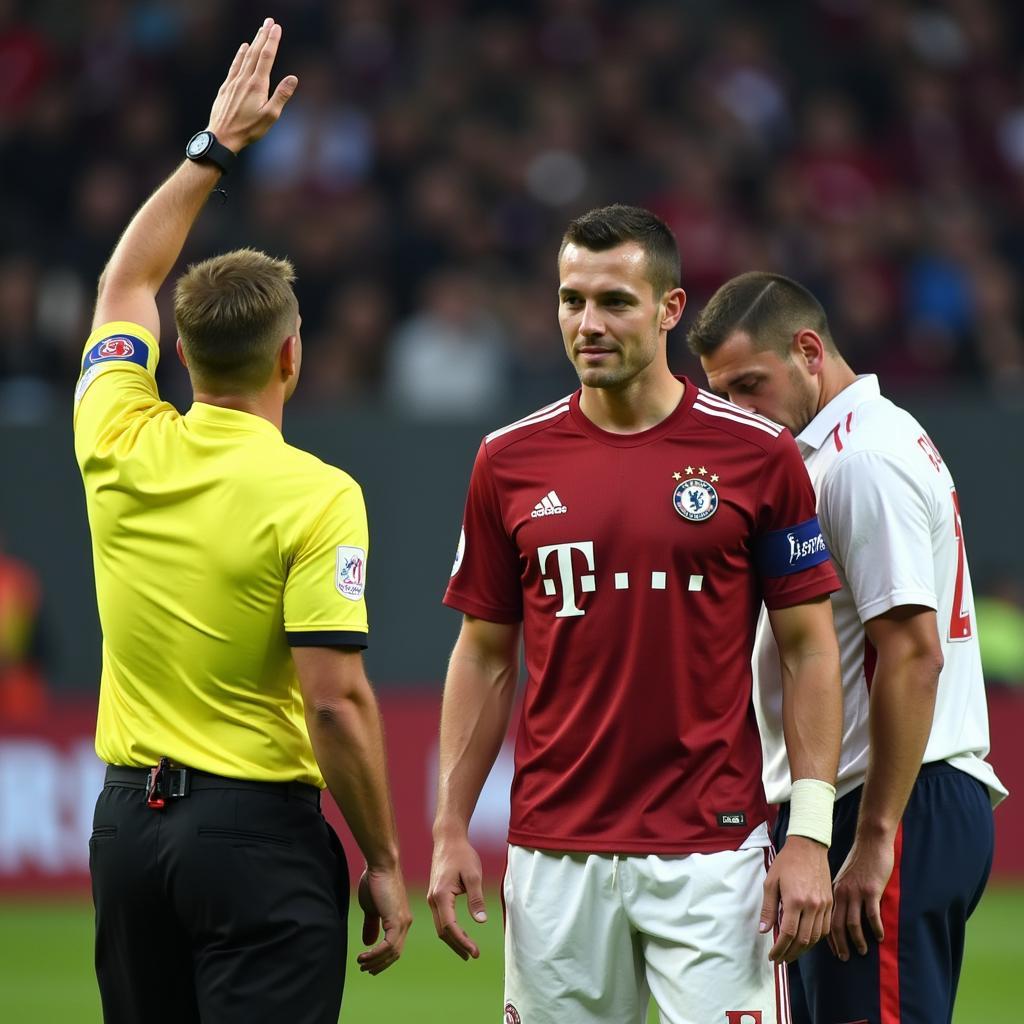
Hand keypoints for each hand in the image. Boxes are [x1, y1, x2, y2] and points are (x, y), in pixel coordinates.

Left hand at [207, 18, 297, 152]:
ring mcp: (233, 82)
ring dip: (253, 41)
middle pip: (255, 52)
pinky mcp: (226, 87)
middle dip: (263, 35)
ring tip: (260, 30)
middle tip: (269, 21)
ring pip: (245, 56)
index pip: (266, 57)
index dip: (272, 41)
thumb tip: (293, 78)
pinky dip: (240, 54)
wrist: (222, 136)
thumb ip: (281, 96)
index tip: (277, 27)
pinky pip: (235, 66)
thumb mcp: (270, 116)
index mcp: (257, 85)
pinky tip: (243, 48)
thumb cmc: (249, 129)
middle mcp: (244, 79)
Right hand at [355, 864, 412, 974]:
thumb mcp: (371, 908)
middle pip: (395, 954)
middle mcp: (405, 923)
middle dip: (379, 964)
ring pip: (392, 952)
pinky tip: (364, 954)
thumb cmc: (374, 882)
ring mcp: (402, 922)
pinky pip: (389, 945)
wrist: (380, 865)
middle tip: (364, 969)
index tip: (368, 965)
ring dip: (375, 961)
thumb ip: (371, 925)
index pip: (395, 948)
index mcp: (400, 920)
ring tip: (361, 962)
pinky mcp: (397, 920)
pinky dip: (376, 953)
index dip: (382, 959)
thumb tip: (368, 943)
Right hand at [426, 834, 487, 959]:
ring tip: (468, 951)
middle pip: (443, 931)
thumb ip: (476, 899)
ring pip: (440, 926)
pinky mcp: (435, 896)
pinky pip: (441, 918)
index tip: (475, 952)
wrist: (448, 839)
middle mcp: (433, 899)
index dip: (462, 941)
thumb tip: (481, 921)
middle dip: (457, 945)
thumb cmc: (462, 855)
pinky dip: (450, 930)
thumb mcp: (473, 875)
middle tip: (473, 955)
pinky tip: (461, 934)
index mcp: (441, 896)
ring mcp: (432, 898)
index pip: (450, 927)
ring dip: (453, 940)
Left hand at [760, 835, 832, 962]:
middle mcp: (812, 906)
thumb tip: (764, 930)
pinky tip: (806, 941)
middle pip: (803, 940)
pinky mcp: (830, 903)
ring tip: (791, 954)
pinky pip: (825, 929)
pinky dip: (815, 939)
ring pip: (816, 937)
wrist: (809, 847)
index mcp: (795, 900)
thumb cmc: (786, 862)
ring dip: (803, 950)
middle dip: (790, 953)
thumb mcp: (771, 882)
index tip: (773, 956)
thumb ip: (768, 908)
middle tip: (781, 959)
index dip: (780, 949)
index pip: (788, 934)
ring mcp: (824, 905)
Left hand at [828, 835, 894, 959]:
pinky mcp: (871, 891)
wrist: (870, 841)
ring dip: (857, 941)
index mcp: (831, 890)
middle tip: (844, 958)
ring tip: (862, 952)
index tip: (832, 950)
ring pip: (853, 924)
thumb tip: (835, 912)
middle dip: (839, 945)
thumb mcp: (839, 876)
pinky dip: (875, 929)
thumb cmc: (856, 860)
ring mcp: (856, 892)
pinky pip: (872, 916)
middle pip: (835, 925)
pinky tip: (879, 937)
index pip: (824, 918)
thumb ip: (836, 893)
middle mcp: (840, 893)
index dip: (826, 937)